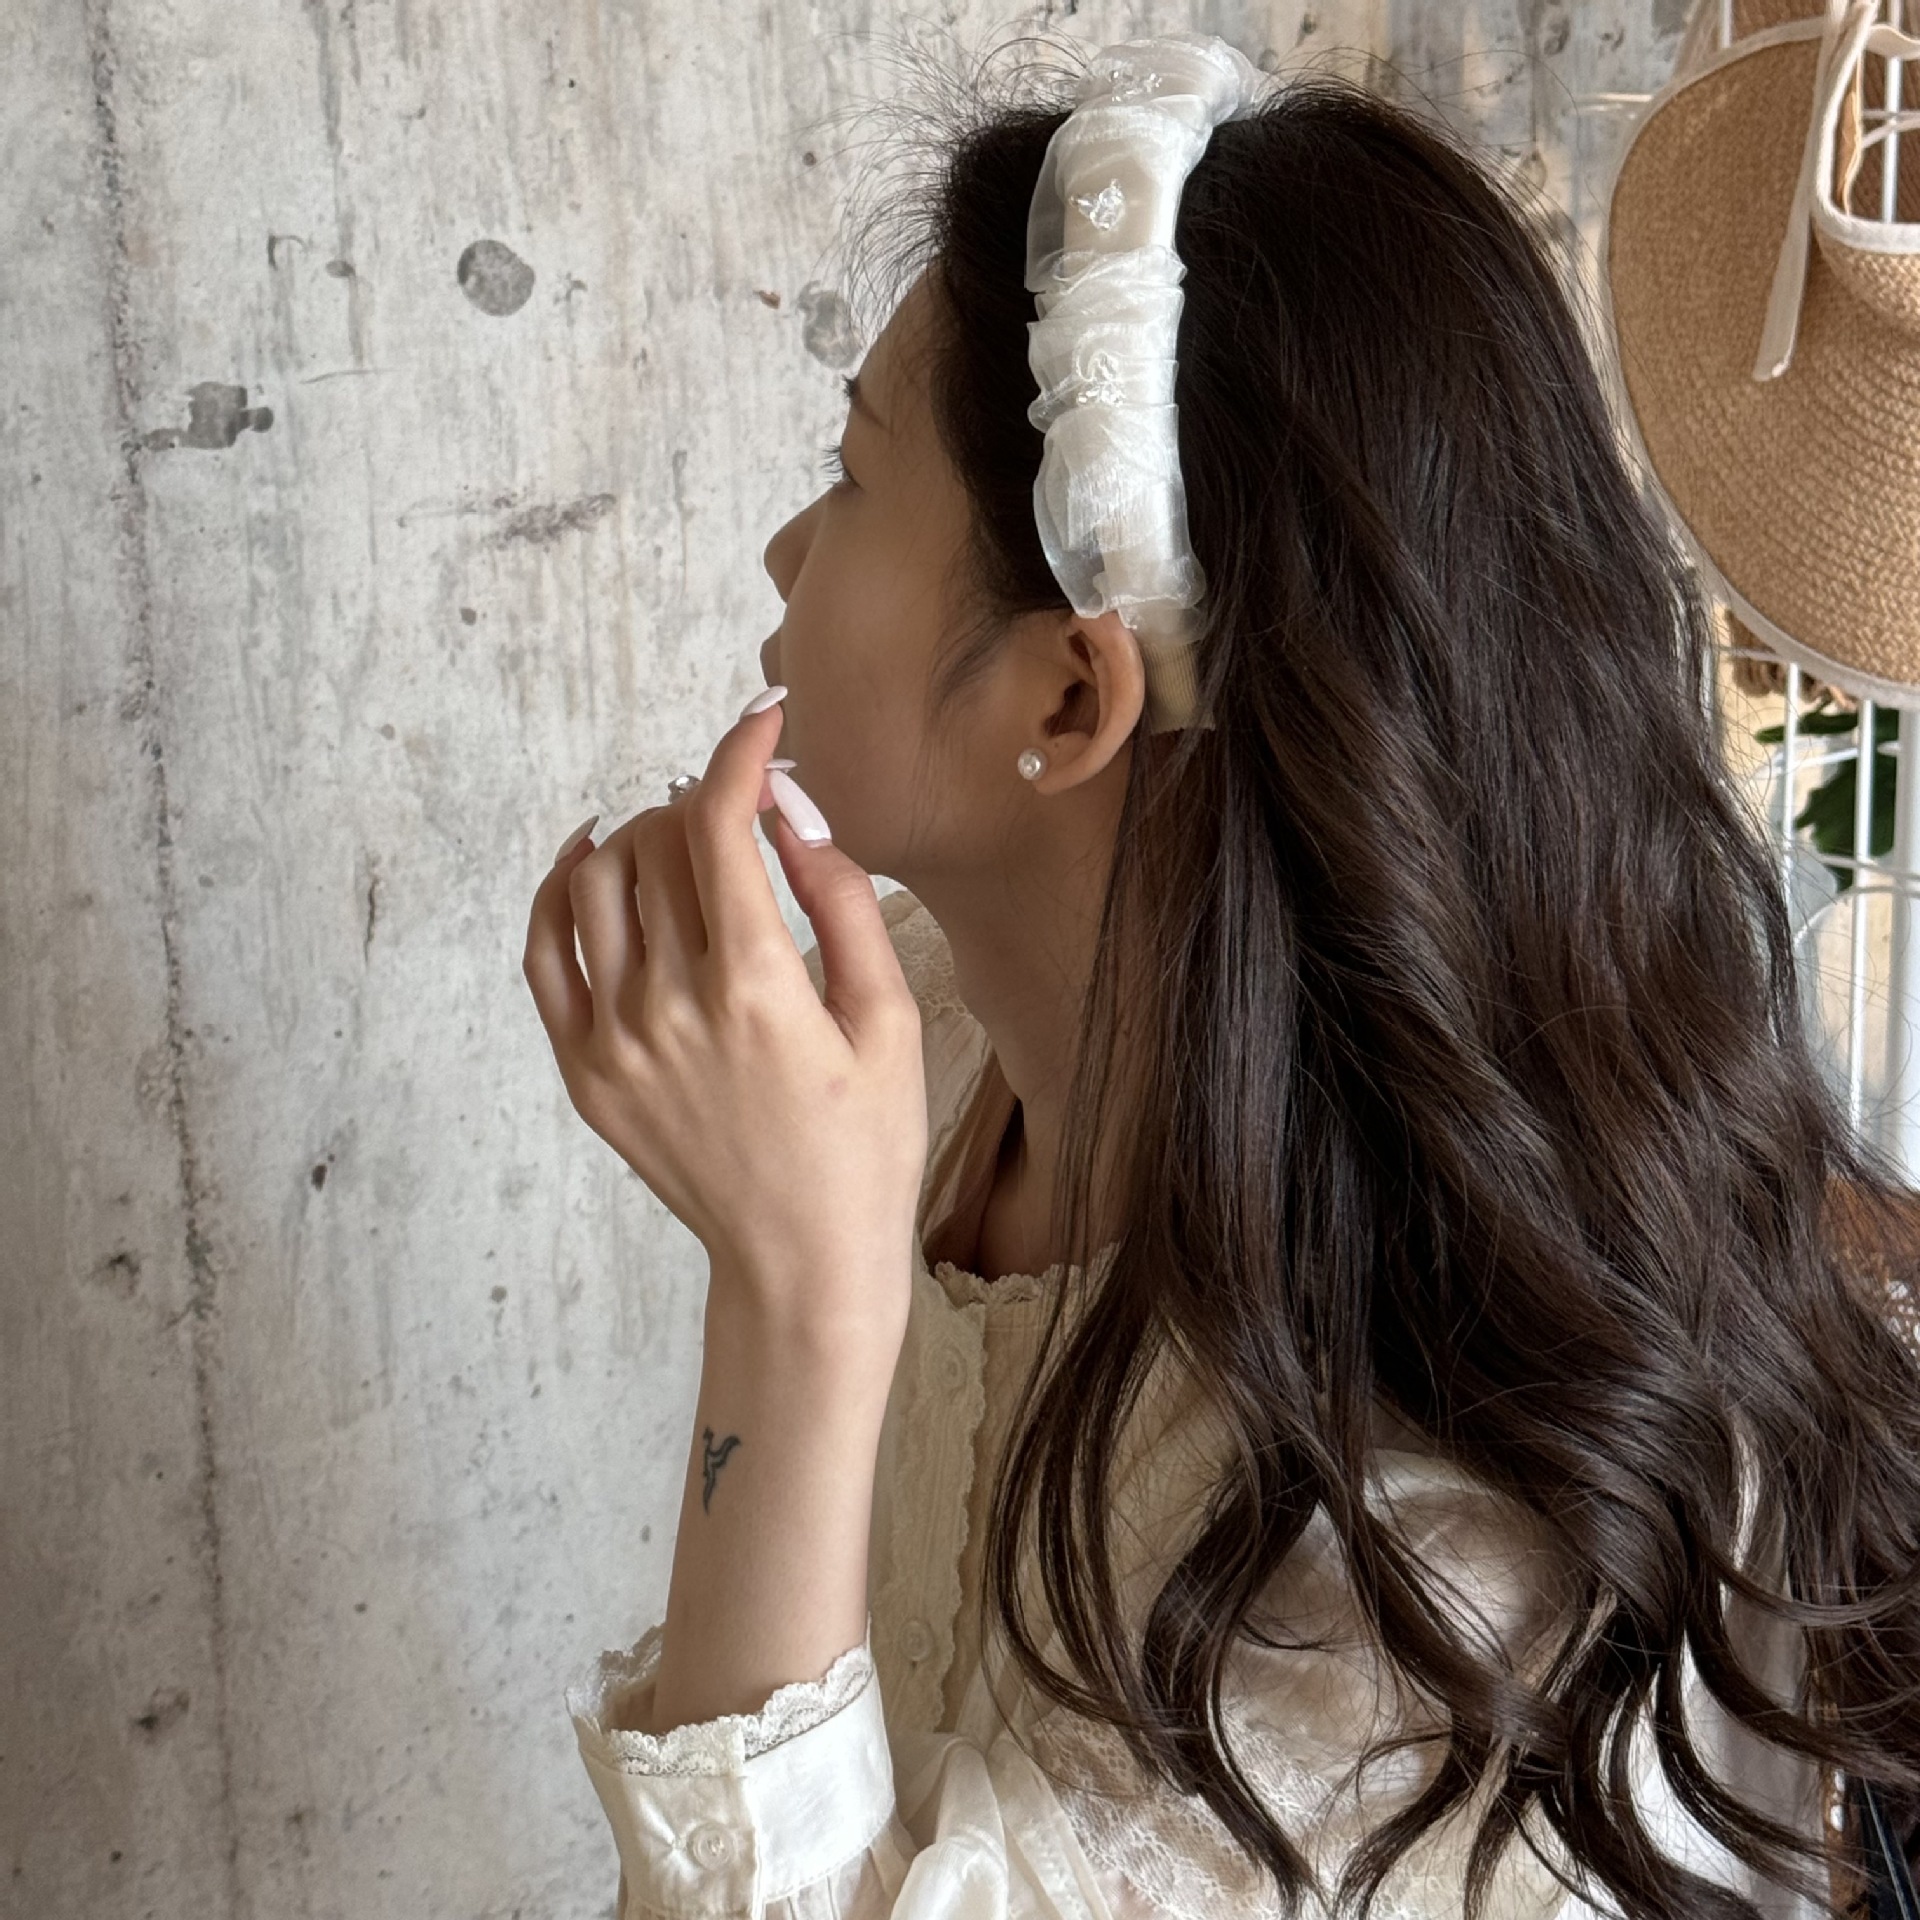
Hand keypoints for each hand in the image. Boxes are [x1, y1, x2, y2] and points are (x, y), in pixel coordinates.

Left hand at [522, 700, 927, 1347]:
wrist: (801, 1259)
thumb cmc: (864, 1141)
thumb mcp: (886, 1017)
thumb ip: (839, 900)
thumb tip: (793, 810)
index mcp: (754, 986)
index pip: (719, 822)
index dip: (740, 752)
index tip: (763, 724)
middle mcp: (669, 1004)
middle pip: (657, 842)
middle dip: (702, 799)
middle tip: (742, 809)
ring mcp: (614, 1040)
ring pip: (596, 881)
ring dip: (639, 835)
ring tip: (683, 841)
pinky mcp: (583, 1072)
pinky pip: (545, 952)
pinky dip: (559, 889)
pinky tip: (592, 860)